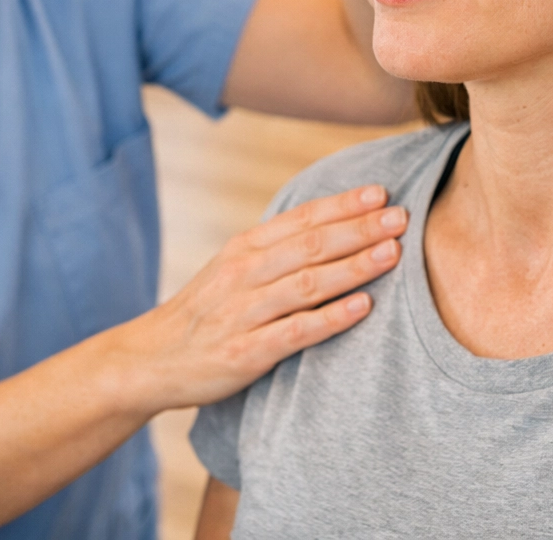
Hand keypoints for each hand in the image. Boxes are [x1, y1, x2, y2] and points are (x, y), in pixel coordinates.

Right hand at [109, 185, 406, 410]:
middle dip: (360, 229)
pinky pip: (296, 332)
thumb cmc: (204, 312)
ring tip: (394, 253)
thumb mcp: (231, 268)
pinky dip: (332, 318)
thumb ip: (275, 249)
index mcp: (244, 248)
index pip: (302, 218)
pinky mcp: (245, 352)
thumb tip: (331, 225)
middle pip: (311, 245)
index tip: (381, 192)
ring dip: (354, 266)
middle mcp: (244, 273)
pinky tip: (364, 307)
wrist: (150, 359)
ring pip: (308, 283)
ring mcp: (244, 312)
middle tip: (402, 217)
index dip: (343, 204)